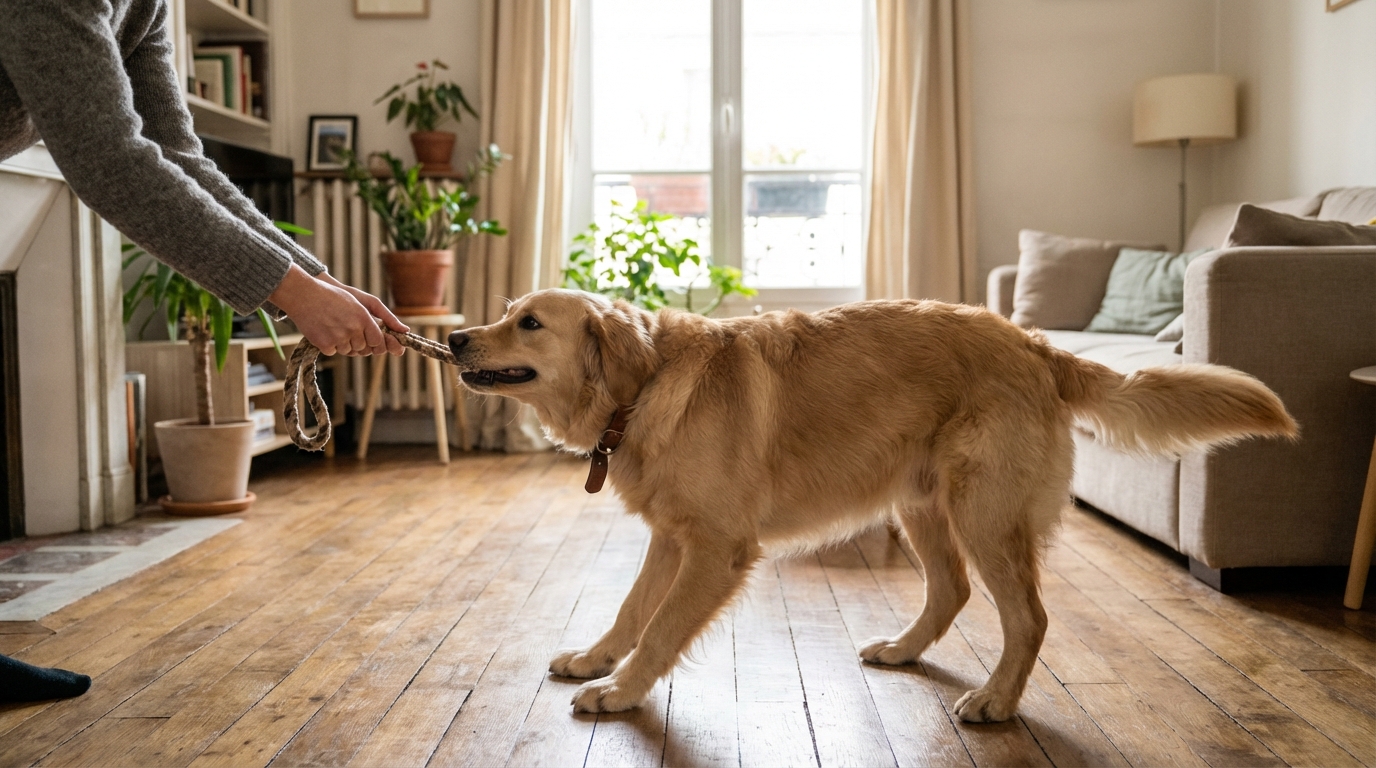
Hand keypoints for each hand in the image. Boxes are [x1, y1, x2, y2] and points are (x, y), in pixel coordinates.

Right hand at [268, 266, 409, 355]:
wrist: (304, 295)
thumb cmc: (335, 296)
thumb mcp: (362, 301)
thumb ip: (385, 316)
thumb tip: (405, 330)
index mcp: (363, 318)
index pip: (378, 341)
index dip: (376, 342)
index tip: (369, 337)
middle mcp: (352, 329)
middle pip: (364, 349)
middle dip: (358, 341)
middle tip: (346, 326)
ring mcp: (338, 338)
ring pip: (349, 351)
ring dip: (344, 343)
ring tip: (334, 325)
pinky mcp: (324, 344)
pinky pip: (333, 352)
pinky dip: (330, 345)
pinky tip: (324, 330)